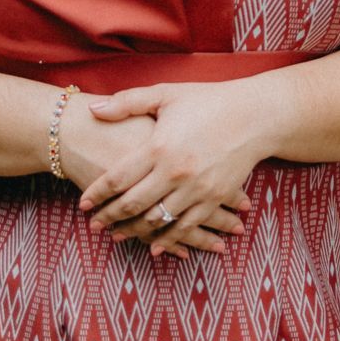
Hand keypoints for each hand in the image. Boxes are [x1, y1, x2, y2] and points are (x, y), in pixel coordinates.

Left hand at [56, 98, 241, 254]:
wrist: (255, 115)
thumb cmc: (208, 101)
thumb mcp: (166, 95)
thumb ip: (127, 102)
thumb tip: (93, 108)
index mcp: (158, 146)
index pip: (117, 178)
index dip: (97, 194)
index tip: (84, 204)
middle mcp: (174, 172)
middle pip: (132, 205)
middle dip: (109, 218)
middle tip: (94, 226)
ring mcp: (195, 189)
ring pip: (156, 220)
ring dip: (133, 231)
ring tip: (117, 236)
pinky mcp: (214, 199)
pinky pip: (186, 226)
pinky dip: (168, 239)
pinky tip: (154, 246)